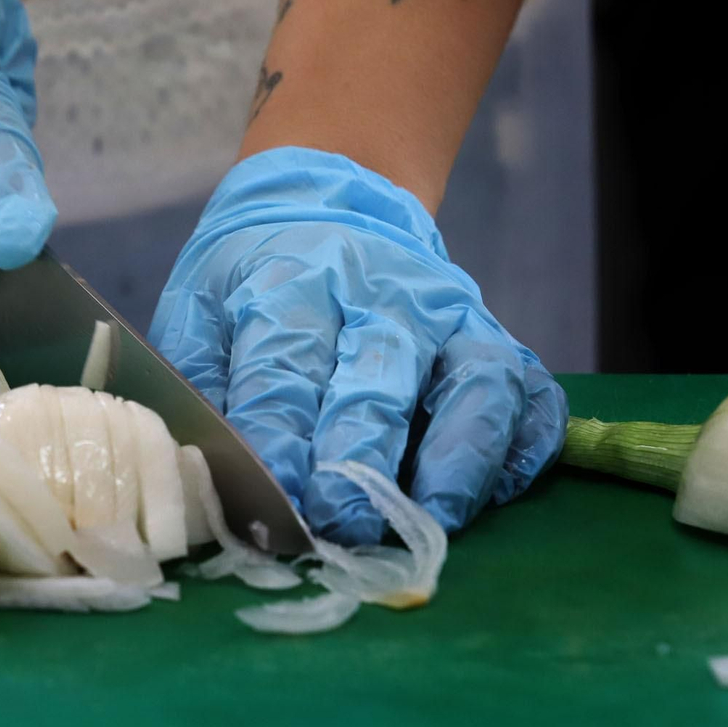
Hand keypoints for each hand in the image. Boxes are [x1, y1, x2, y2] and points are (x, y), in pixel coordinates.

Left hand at [150, 147, 566, 543]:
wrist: (335, 201)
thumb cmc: (255, 276)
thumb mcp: (201, 307)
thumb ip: (197, 387)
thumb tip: (199, 478)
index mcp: (293, 281)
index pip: (287, 365)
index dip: (280, 438)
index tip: (273, 504)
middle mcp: (382, 293)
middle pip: (380, 377)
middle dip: (362, 457)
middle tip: (344, 525)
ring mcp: (451, 315)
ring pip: (476, 381)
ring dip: (461, 458)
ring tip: (435, 521)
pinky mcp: (495, 338)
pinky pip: (530, 392)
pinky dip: (525, 446)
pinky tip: (498, 492)